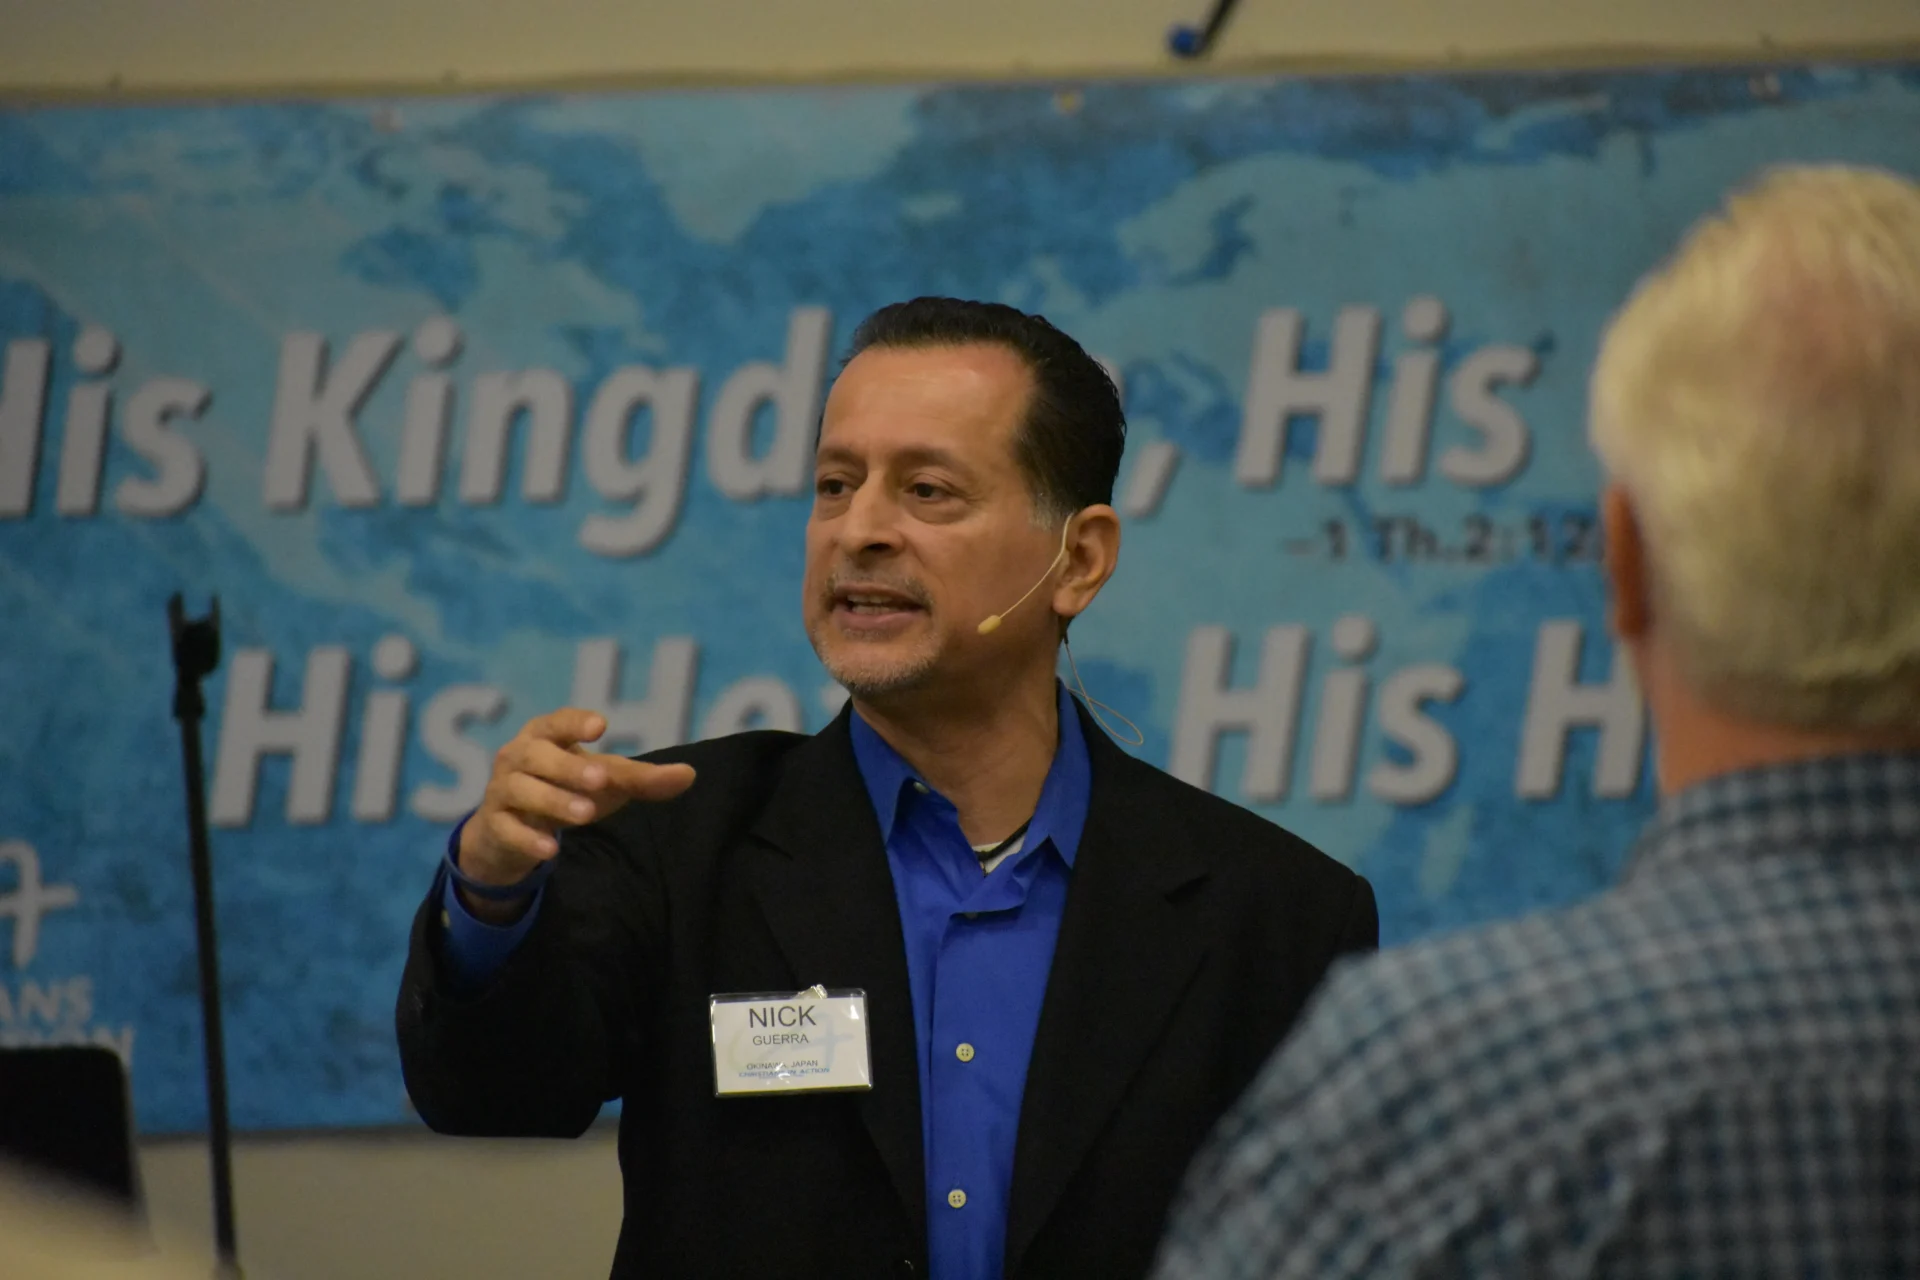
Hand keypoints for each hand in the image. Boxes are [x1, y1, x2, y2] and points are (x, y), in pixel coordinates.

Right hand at [458, 708, 695, 893]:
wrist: (509, 831)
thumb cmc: (564, 790)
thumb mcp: (603, 784)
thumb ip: (642, 779)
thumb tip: (690, 774)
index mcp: (545, 736)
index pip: (557, 721)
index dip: (575, 723)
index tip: (600, 727)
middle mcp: (517, 757)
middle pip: (537, 755)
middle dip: (568, 766)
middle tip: (602, 780)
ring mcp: (501, 791)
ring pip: (520, 789)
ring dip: (553, 800)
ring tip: (586, 814)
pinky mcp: (494, 826)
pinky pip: (507, 829)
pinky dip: (528, 838)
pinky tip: (551, 851)